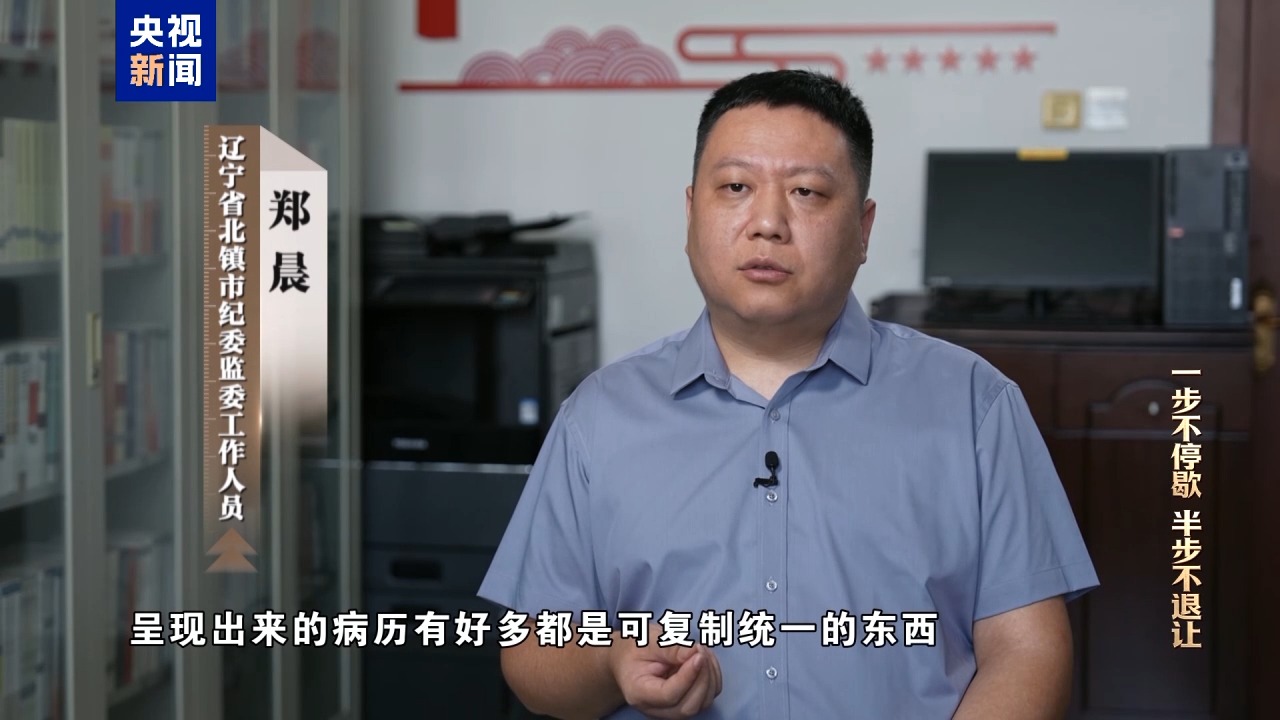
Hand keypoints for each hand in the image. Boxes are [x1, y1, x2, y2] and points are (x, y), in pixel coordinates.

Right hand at [608, 639, 722, 718]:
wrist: (629, 659)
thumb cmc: (636, 649)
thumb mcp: (648, 640)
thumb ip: (669, 646)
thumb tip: (695, 653)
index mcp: (639, 693)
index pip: (669, 695)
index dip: (688, 677)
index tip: (698, 654)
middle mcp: (656, 709)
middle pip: (688, 705)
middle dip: (702, 676)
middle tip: (699, 649)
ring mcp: (673, 710)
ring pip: (702, 702)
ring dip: (710, 674)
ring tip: (700, 650)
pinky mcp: (687, 704)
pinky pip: (709, 696)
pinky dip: (713, 676)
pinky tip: (703, 658)